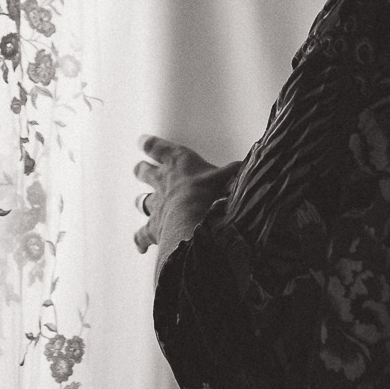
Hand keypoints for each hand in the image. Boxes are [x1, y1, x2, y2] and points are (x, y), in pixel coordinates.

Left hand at [131, 135, 242, 264]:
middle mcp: (163, 181)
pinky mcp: (154, 228)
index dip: (150, 145)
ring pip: (141, 201)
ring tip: (139, 202)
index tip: (142, 141)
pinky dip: (140, 240)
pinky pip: (142, 235)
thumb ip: (236, 171)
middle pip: (144, 172)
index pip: (157, 148)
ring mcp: (156, 205)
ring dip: (141, 202)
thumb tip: (249, 163)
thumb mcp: (229, 177)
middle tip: (140, 169)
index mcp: (179, 162)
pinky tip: (141, 247)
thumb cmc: (214, 194)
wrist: (197, 222)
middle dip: (143, 171)